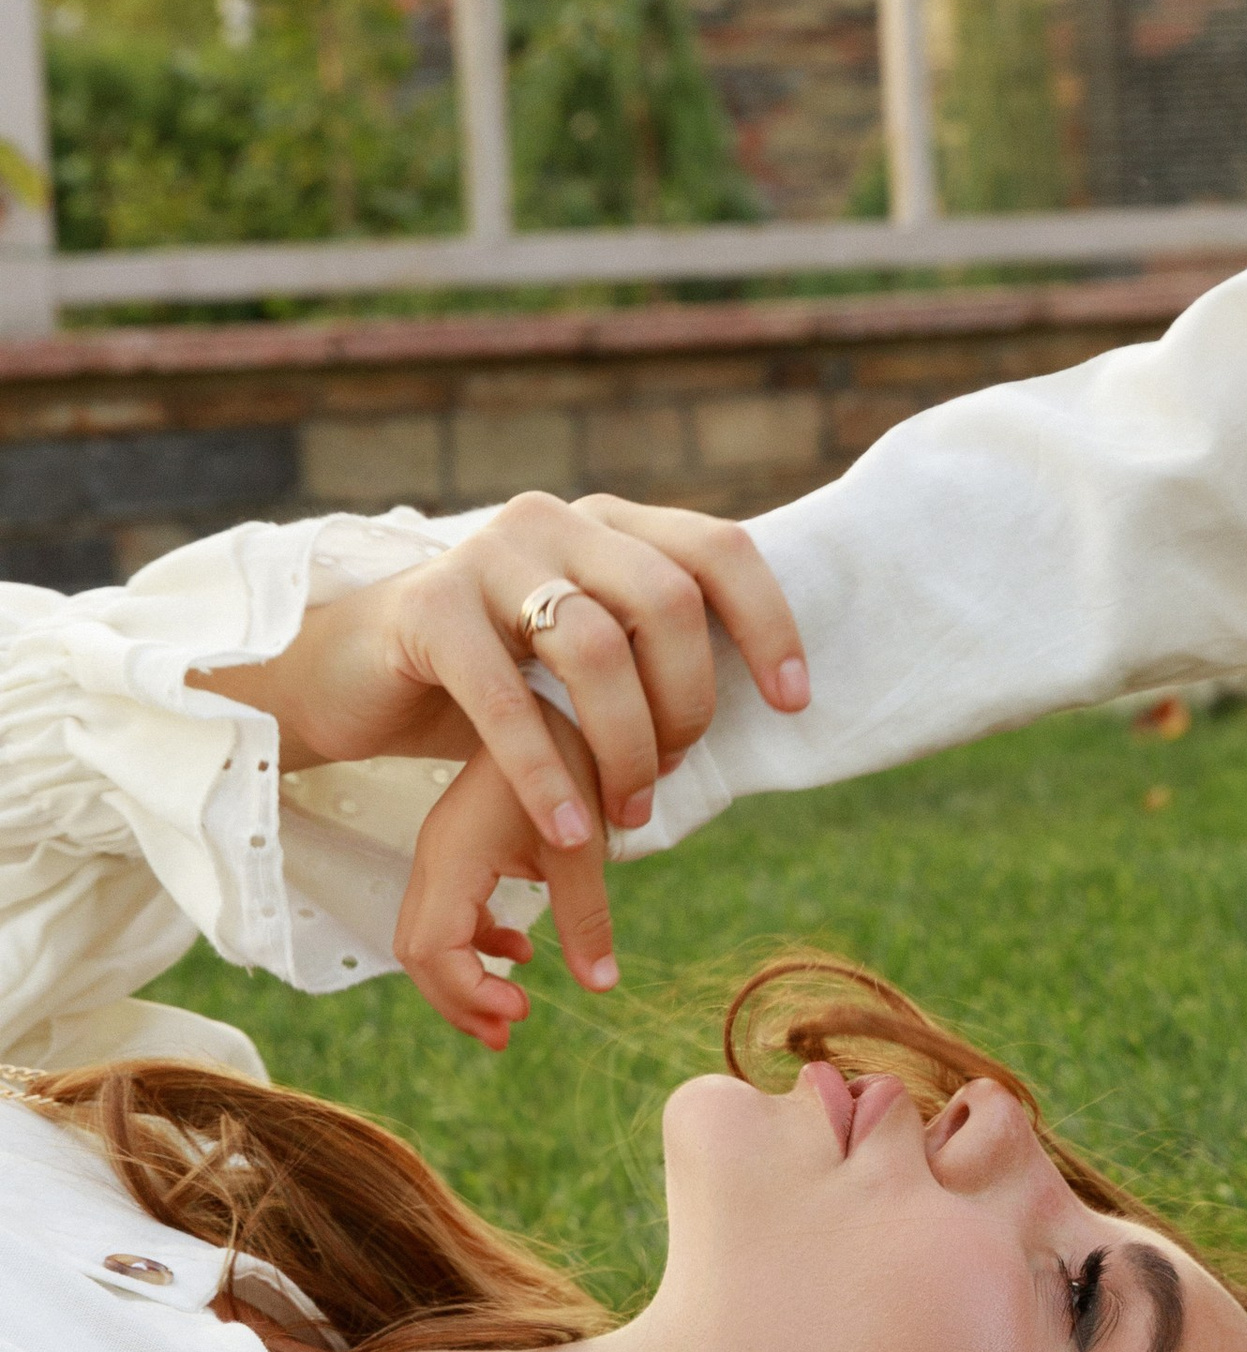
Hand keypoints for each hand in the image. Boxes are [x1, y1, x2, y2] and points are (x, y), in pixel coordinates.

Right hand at [196, 492, 806, 855]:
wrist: (348, 675)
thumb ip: (654, 648)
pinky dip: (547, 773)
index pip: (719, 547)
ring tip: (628, 812)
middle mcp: (554, 520)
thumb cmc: (491, 677)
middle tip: (672, 774)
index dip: (768, 622)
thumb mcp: (583, 652)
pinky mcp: (427, 609)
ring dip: (627, 744)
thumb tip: (771, 695)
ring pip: (596, 646)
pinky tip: (568, 831)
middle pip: (667, 600)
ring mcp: (487, 555)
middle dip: (688, 702)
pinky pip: (507, 698)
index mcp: (608, 522)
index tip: (793, 702)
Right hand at [398, 719, 612, 1047]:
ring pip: (429, 936)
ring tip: (513, 1012)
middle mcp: (435, 856)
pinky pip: (450, 912)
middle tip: (510, 1033)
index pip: (431, 949)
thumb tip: (602, 986)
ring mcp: (444, 851)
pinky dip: (477, 944)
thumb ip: (587, 916)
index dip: (469, 992)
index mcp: (453, 854)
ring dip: (465, 978)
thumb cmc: (573, 763)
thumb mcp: (583, 846)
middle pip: (418, 952)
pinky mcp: (461, 847)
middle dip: (458, 999)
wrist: (561, 701)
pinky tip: (521, 952)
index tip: (522, 1013)